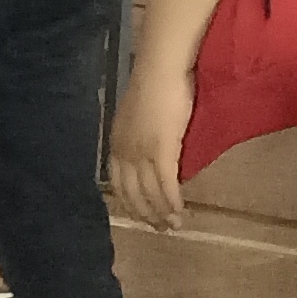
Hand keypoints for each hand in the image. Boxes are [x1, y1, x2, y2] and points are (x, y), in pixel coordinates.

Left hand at [108, 67, 194, 230]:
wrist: (161, 68)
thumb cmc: (154, 83)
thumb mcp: (138, 114)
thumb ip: (140, 134)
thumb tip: (151, 147)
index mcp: (116, 144)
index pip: (119, 185)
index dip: (130, 204)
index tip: (142, 216)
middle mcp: (125, 153)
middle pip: (132, 195)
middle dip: (146, 215)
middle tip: (160, 228)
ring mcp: (142, 154)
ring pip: (150, 193)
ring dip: (162, 213)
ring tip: (174, 226)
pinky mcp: (162, 151)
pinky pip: (167, 185)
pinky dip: (172, 201)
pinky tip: (179, 211)